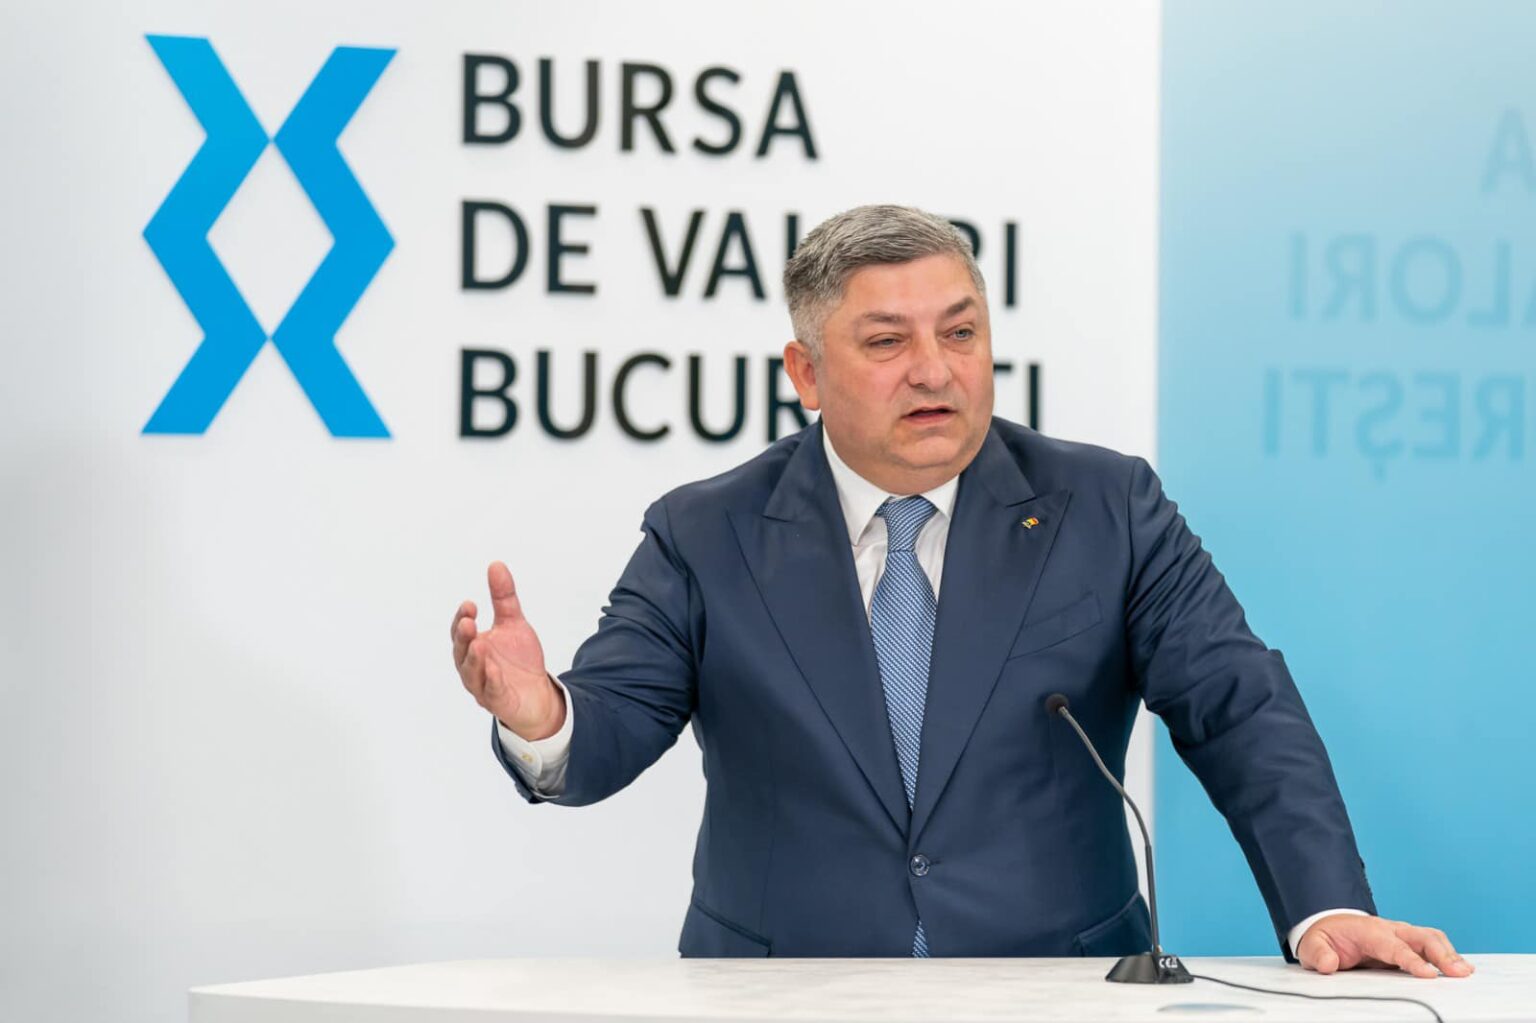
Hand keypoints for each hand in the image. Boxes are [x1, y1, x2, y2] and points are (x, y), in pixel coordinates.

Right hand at [451, 561, 565, 739]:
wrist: (537, 693)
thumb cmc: (518, 659)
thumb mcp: (513, 623)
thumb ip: (503, 598)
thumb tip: (496, 565)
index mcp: (473, 646)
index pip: (461, 631)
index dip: (462, 618)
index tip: (470, 604)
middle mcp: (472, 666)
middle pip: (461, 651)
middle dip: (463, 636)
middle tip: (468, 621)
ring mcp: (483, 686)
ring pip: (472, 674)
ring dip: (474, 659)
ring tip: (479, 644)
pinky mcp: (498, 702)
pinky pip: (492, 692)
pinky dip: (492, 681)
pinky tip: (495, 669)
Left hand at [1297, 914, 1472, 977]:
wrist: (1330, 926)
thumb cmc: (1326, 937)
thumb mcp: (1312, 945)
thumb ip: (1318, 954)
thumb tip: (1328, 964)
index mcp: (1369, 931)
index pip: (1394, 947)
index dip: (1412, 960)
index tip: (1428, 974)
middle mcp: (1390, 929)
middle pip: (1422, 937)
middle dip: (1442, 954)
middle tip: (1459, 973)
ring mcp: (1402, 935)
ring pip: (1432, 938)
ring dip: (1450, 953)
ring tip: (1465, 972)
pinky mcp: (1409, 944)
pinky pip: (1433, 945)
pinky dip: (1449, 954)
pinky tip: (1461, 968)